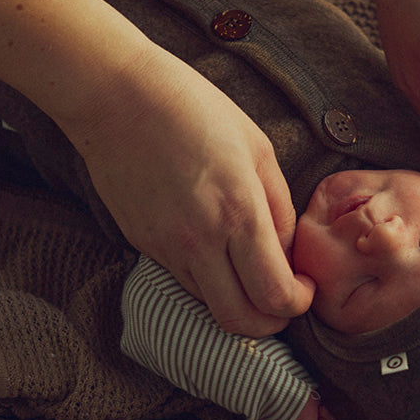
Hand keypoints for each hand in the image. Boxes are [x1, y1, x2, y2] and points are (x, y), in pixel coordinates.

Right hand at [69, 44, 315, 336]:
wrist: (117, 97)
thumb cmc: (193, 108)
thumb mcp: (257, 147)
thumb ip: (279, 207)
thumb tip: (286, 254)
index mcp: (238, 212)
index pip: (275, 295)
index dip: (298, 302)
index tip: (302, 284)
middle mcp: (200, 240)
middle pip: (240, 322)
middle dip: (269, 321)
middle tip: (280, 295)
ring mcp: (165, 246)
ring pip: (209, 304)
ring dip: (235, 298)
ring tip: (244, 264)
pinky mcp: (141, 243)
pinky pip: (182, 278)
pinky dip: (206, 277)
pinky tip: (211, 242)